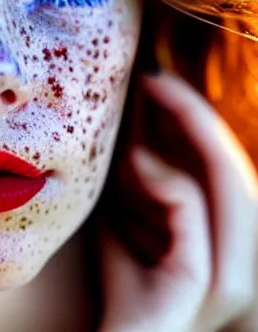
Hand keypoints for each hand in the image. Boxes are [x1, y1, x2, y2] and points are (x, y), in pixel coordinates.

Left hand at [99, 72, 257, 331]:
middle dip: (194, 110)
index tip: (157, 82)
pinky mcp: (208, 282)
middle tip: (155, 72)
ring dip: (188, 126)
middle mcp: (242, 251)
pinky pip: (192, 207)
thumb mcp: (132, 224)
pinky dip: (164, 176)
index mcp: (225, 237)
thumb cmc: (123, 290)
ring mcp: (232, 270)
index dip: (193, 118)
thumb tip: (134, 131)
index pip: (220, 164)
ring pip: (227, 177)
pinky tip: (135, 160)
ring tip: (152, 89)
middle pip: (230, 163)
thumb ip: (141, 186)